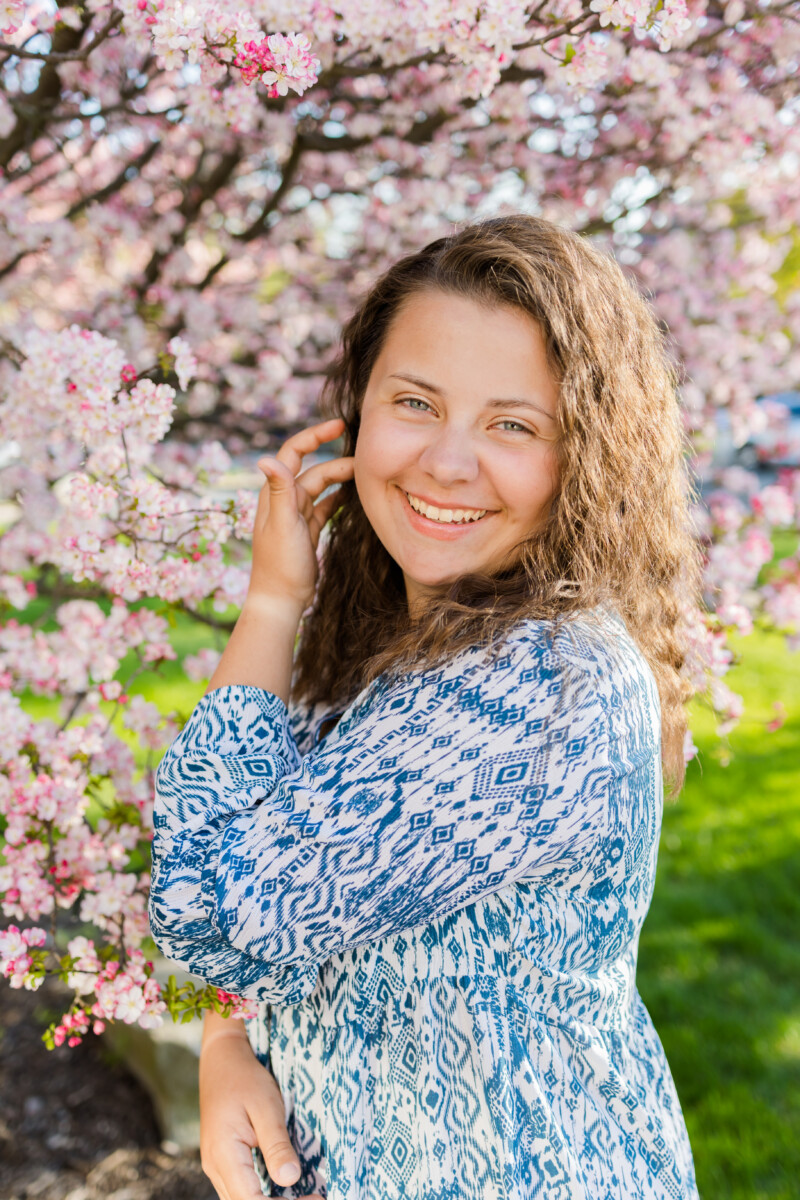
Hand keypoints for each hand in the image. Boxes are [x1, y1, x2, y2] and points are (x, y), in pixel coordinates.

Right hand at [199, 1020, 323, 1199]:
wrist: (221, 1057)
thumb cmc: (245, 1077)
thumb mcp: (266, 1106)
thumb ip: (276, 1145)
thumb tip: (290, 1179)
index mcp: (224, 1156)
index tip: (315, 1197)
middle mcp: (215, 1167)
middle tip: (316, 1196)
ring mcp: (216, 1165)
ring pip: (241, 1199)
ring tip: (306, 1194)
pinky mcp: (221, 1160)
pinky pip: (240, 1187)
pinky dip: (262, 1192)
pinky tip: (285, 1186)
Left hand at [249, 417, 353, 613]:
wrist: (281, 600)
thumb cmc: (280, 564)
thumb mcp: (282, 525)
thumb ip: (279, 491)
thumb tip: (264, 457)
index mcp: (275, 493)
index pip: (293, 452)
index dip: (314, 435)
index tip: (339, 425)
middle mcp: (284, 500)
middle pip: (313, 470)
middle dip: (338, 461)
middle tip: (367, 461)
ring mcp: (296, 515)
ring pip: (321, 488)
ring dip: (341, 479)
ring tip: (365, 475)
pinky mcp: (307, 530)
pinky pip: (325, 506)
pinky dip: (339, 498)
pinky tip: (354, 495)